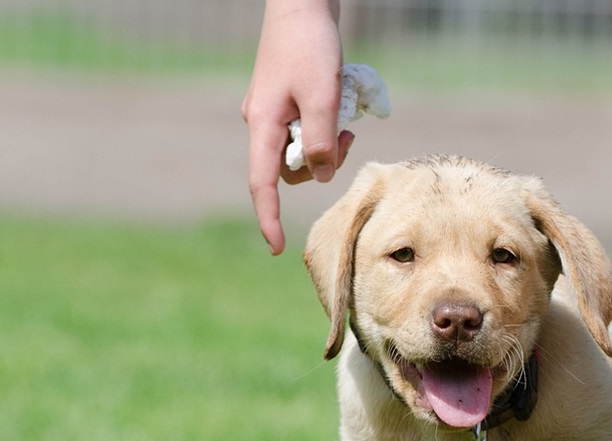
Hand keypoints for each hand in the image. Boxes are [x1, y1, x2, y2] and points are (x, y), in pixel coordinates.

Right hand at [242, 0, 354, 254]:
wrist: (303, 4)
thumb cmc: (311, 46)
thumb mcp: (323, 97)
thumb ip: (322, 142)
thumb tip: (320, 176)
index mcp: (262, 125)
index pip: (262, 184)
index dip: (269, 218)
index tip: (277, 246)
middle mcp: (262, 123)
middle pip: (292, 169)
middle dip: (323, 164)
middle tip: (349, 137)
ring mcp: (272, 112)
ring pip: (304, 150)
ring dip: (329, 144)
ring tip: (347, 119)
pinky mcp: (286, 102)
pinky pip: (307, 129)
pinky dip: (327, 127)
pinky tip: (340, 106)